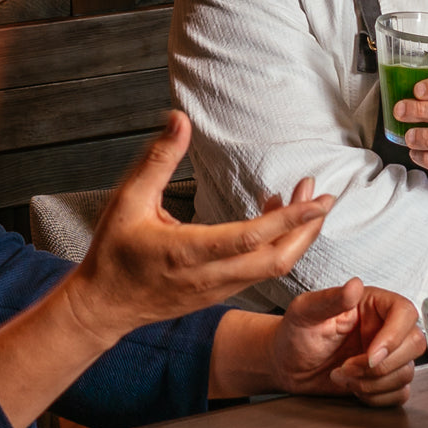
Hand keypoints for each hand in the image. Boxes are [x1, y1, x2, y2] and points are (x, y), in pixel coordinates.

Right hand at [66, 111, 333, 344]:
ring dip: (295, 237)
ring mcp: (216, 289)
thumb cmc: (112, 253)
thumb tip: (178, 121)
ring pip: (272, 268)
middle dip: (307, 229)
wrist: (103, 306)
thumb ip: (157, 159)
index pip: (250, 238)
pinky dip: (275, 247)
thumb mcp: (127, 200)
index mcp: (187, 252)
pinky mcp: (218, 294)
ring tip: (305, 201)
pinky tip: (273, 220)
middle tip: (324, 197)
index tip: (317, 200)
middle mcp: (209, 276)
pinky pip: (257, 271)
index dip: (288, 219)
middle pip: (276, 260)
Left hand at [271, 278, 424, 406]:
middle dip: (380, 365)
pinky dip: (376, 397)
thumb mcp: (305, 311)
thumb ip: (330, 299)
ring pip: (407, 372)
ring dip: (373, 382)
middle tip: (347, 367)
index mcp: (372, 304)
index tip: (370, 353)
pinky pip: (400, 393)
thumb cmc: (294, 333)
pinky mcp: (386, 379)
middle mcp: (385, 327)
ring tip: (341, 375)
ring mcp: (389, 355)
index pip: (406, 312)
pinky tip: (352, 387)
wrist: (287, 365)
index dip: (395, 336)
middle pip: (415, 345)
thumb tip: (355, 285)